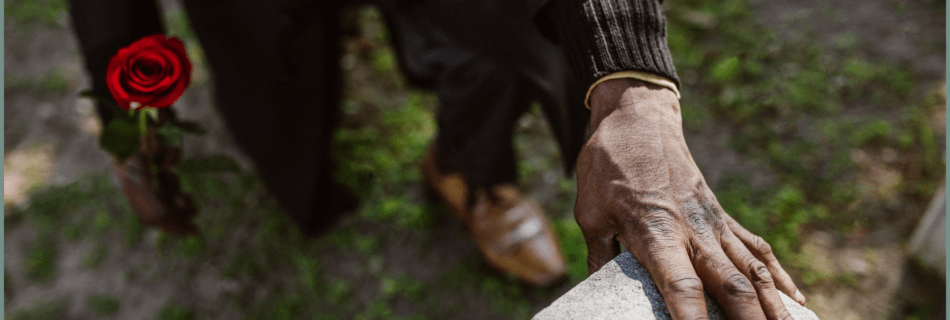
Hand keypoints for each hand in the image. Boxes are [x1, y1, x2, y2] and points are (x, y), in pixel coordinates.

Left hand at [575, 78, 804, 318]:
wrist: (638, 118)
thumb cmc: (608, 166)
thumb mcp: (590, 212)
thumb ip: (600, 255)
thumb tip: (595, 290)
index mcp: (657, 233)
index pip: (680, 286)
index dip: (693, 318)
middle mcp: (693, 231)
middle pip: (731, 285)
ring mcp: (713, 223)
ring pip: (753, 270)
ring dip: (774, 306)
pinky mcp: (722, 215)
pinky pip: (756, 249)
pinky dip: (778, 277)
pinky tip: (797, 301)